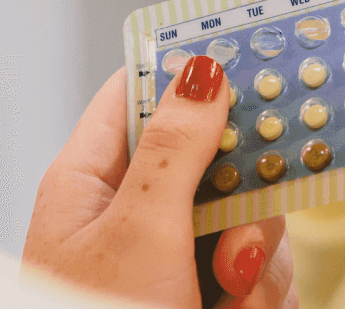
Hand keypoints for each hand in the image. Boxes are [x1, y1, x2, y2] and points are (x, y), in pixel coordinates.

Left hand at [24, 60, 295, 307]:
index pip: (139, 92)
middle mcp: (128, 214)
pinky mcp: (201, 300)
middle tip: (236, 242)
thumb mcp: (140, 231)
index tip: (255, 60)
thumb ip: (175, 147)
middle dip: (243, 199)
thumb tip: (200, 65)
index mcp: (89, 180)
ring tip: (226, 298)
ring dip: (254, 264)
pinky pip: (256, 276)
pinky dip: (255, 299)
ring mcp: (168, 262)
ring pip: (247, 221)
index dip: (192, 72)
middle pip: (213, 158)